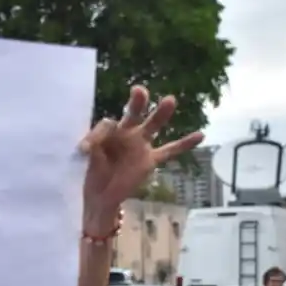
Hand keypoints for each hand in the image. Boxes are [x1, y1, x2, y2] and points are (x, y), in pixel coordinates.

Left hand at [78, 85, 203, 230]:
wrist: (101, 195)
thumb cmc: (92, 172)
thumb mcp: (87, 159)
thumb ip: (91, 147)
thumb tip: (90, 144)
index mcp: (109, 131)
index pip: (108, 123)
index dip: (99, 134)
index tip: (85, 149)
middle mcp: (126, 132)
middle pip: (134, 113)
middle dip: (137, 102)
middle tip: (139, 90)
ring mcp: (140, 145)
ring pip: (153, 126)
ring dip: (160, 114)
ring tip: (169, 100)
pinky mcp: (150, 160)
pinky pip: (170, 151)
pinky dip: (184, 144)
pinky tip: (200, 134)